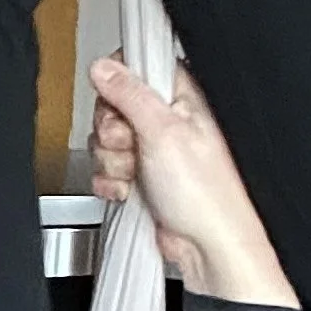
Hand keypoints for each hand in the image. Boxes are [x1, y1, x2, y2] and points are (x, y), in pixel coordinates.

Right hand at [89, 56, 295, 304]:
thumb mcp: (163, 131)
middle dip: (111, 131)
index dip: (117, 84)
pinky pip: (109, 169)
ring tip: (135, 174)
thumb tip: (104, 66)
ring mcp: (153, 149)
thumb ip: (130, 93)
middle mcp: (168, 119)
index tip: (117, 105)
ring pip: (107, 140)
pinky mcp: (141, 177)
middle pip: (114, 106)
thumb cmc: (205, 192)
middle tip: (130, 145)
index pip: (137, 67)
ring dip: (111, 162)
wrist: (206, 245)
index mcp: (183, 95)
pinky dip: (111, 182)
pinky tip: (127, 190)